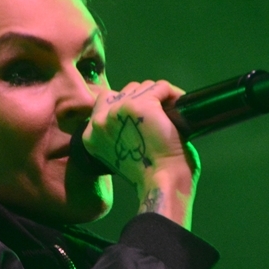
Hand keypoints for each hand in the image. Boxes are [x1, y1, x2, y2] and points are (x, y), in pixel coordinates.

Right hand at [81, 80, 200, 227]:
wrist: (162, 181)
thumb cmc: (147, 174)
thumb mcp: (118, 153)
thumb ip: (115, 132)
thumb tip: (129, 113)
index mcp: (90, 136)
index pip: (105, 101)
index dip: (127, 106)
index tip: (143, 118)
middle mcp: (99, 121)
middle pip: (125, 91)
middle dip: (144, 100)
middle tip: (159, 118)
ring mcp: (119, 110)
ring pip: (143, 87)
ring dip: (159, 98)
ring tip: (170, 114)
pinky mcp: (141, 104)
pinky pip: (160, 87)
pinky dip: (173, 94)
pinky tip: (179, 108)